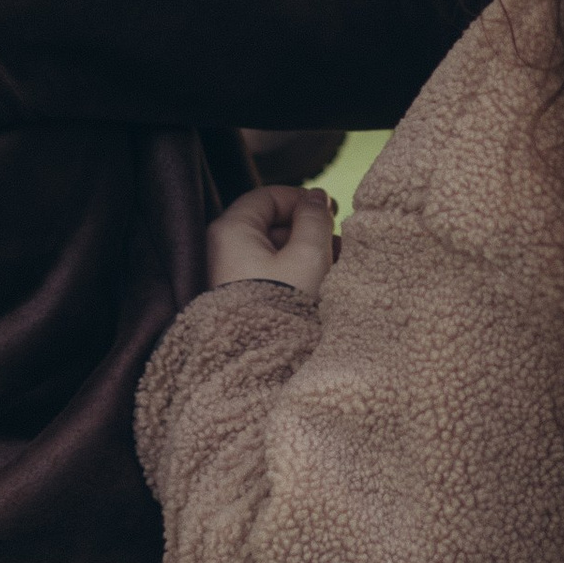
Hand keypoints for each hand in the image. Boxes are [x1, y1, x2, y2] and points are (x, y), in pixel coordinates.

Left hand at [206, 182, 336, 301]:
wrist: (257, 365)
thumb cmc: (281, 306)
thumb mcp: (307, 255)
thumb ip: (315, 220)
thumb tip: (317, 198)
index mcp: (232, 230)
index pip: (268, 197)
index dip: (302, 200)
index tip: (331, 211)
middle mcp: (224, 249)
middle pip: (271, 224)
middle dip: (308, 230)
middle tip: (338, 243)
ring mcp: (231, 276)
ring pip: (274, 251)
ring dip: (306, 253)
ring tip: (336, 267)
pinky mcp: (241, 298)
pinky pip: (270, 274)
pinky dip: (295, 273)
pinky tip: (321, 285)